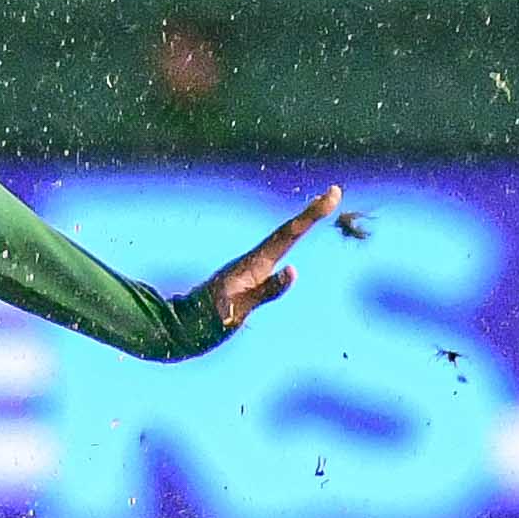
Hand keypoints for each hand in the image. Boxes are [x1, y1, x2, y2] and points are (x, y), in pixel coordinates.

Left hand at [204, 185, 339, 330]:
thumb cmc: (210, 319)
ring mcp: (253, 267)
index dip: (312, 213)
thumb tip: (293, 270)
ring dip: (302, 222)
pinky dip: (290, 239)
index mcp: (256, 263)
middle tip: (334, 191)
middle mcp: (256, 260)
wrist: (184, 326)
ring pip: (283, 238)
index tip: (333, 193)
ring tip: (321, 206)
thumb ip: (266, 290)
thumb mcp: (239, 307)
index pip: (290, 233)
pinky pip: (277, 251)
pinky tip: (294, 236)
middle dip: (312, 212)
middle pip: (289, 230)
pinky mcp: (250, 276)